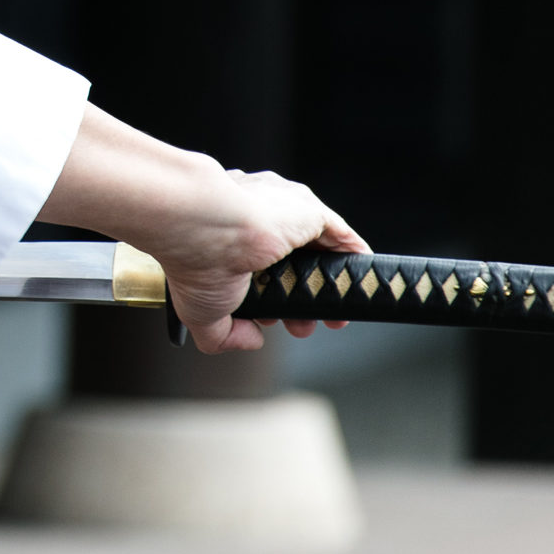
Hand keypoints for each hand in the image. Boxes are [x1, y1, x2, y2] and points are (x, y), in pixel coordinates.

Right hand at [39, 104, 369, 353]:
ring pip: (314, 254)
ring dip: (325, 283)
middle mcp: (254, 224)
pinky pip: (338, 235)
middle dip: (299, 301)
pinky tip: (359, 275)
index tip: (272, 321)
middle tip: (302, 325)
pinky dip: (350, 255)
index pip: (258, 273)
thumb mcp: (201, 314)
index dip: (270, 302)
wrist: (201, 223)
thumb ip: (224, 335)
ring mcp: (282, 216)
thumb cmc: (194, 261)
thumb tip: (251, 341)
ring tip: (334, 314)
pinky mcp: (307, 212)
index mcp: (226, 242)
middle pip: (290, 266)